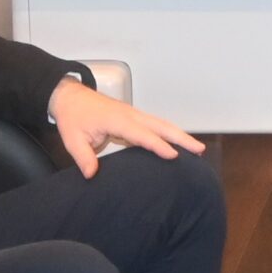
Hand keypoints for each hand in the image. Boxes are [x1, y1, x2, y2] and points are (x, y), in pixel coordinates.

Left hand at [51, 78, 206, 178]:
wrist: (71, 97)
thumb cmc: (73, 117)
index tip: (174, 155)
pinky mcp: (134, 117)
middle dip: (181, 137)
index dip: (158, 145)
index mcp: (117, 120)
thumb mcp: (72, 139)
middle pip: (161, 126)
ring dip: (179, 134)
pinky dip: (169, 133)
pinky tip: (178, 142)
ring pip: (161, 124)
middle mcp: (130, 115)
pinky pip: (155, 125)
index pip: (142, 134)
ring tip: (197, 148)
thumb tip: (92, 175)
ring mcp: (134, 114)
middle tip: (199, 149)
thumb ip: (83, 157)